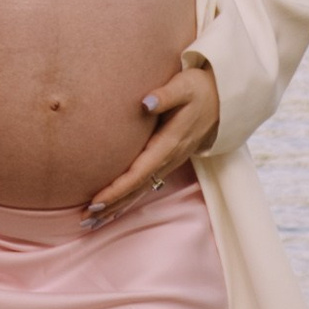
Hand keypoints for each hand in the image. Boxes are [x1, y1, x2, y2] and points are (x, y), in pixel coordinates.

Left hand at [83, 56, 219, 224]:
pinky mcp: (166, 160)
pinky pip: (145, 184)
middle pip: (137, 188)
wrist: (223, 98)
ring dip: (117, 207)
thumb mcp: (185, 87)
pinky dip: (127, 198)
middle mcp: (169, 158)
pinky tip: (112, 209)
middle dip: (112, 205)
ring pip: (140, 190)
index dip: (117, 189)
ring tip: (92, 222)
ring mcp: (169, 161)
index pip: (139, 172)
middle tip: (86, 220)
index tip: (96, 200)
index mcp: (169, 143)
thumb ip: (166, 95)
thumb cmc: (200, 89)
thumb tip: (146, 102)